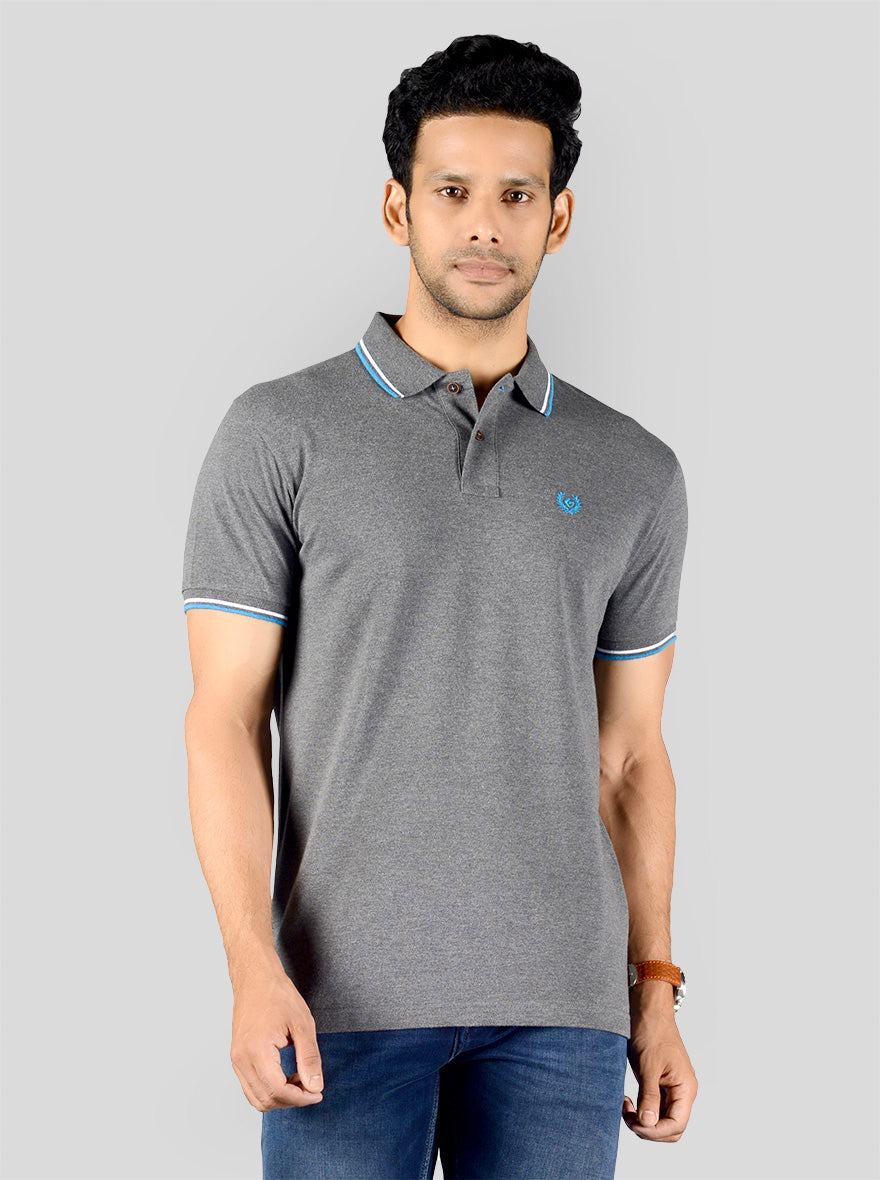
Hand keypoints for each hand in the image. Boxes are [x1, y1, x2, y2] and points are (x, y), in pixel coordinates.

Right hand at [229, 965, 324, 1110]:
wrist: (255, 978)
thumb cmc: (278, 995)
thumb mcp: (303, 1024)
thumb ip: (309, 1058)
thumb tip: (315, 1087)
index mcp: (257, 1050)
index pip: (277, 1091)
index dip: (300, 1098)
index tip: (317, 1094)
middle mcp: (241, 1059)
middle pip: (265, 1100)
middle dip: (291, 1100)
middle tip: (311, 1087)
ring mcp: (236, 1059)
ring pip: (255, 1097)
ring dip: (279, 1097)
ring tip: (299, 1080)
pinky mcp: (237, 1058)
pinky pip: (250, 1086)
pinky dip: (269, 1089)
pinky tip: (286, 1076)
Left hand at [622, 1003, 697, 1140]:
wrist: (648, 1011)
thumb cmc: (651, 1032)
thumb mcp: (648, 1067)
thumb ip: (649, 1097)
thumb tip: (648, 1124)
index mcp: (685, 1088)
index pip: (676, 1125)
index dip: (655, 1131)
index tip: (634, 1122)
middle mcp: (683, 1091)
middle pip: (671, 1128)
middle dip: (649, 1129)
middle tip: (628, 1116)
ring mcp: (673, 1088)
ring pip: (663, 1119)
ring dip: (644, 1121)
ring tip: (626, 1107)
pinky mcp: (663, 1084)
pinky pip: (656, 1107)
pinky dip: (643, 1110)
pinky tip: (630, 1102)